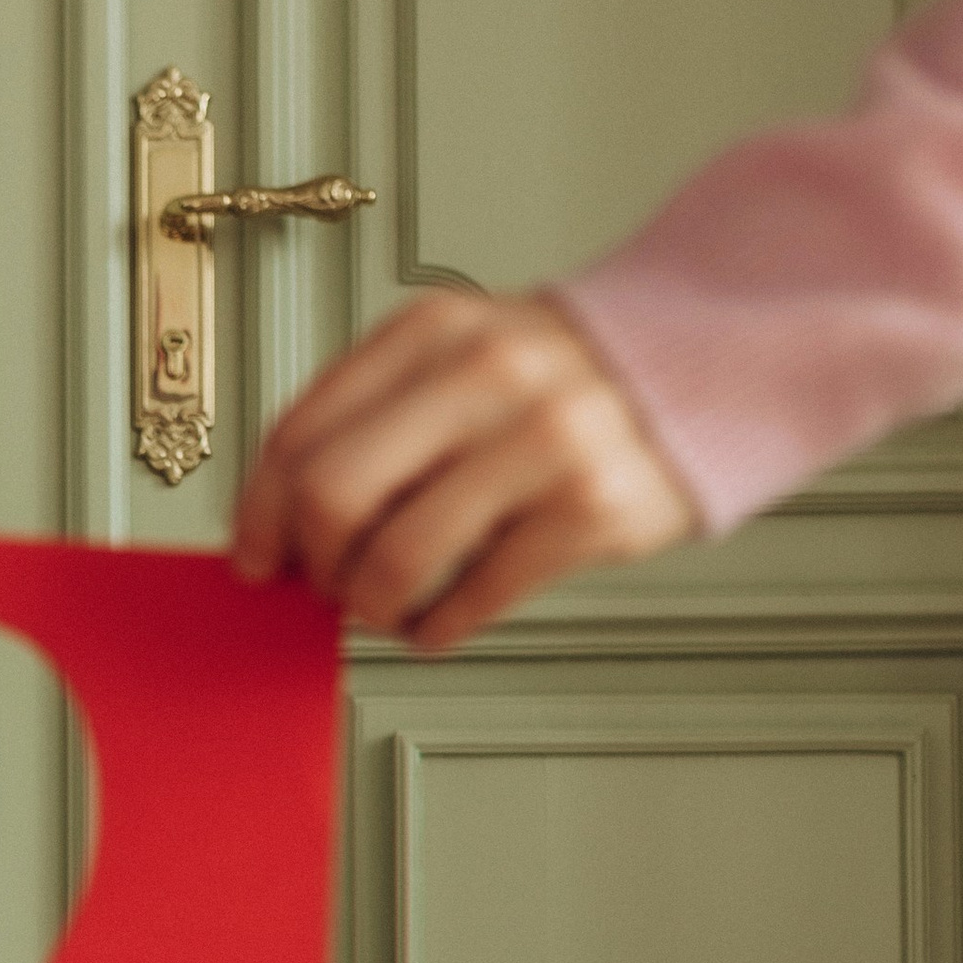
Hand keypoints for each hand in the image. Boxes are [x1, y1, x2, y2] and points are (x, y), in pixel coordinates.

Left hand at [232, 290, 697, 649]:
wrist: (706, 367)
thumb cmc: (561, 381)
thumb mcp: (459, 360)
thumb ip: (374, 421)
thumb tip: (278, 524)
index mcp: (431, 332)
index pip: (300, 433)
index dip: (260, 514)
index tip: (256, 558)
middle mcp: (484, 375)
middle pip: (333, 496)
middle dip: (315, 563)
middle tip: (328, 585)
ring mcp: (542, 441)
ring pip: (397, 559)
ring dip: (373, 606)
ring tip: (387, 609)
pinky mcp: (590, 510)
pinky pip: (473, 598)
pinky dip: (435, 629)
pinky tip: (437, 623)